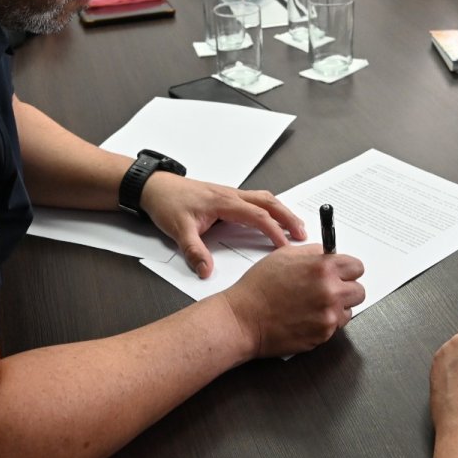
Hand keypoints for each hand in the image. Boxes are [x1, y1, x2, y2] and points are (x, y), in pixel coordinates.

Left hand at [141, 172, 306, 277]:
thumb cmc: (168, 203)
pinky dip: (270, 208)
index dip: (274, 231)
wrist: (155, 187)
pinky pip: (256, 199)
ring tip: (295, 226)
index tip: (286, 247)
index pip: (257, 217)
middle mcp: (231, 195)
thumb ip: (194, 251)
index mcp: (224, 202)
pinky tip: (272, 217)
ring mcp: (230, 194)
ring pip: (265, 198)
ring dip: (282, 211)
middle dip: (288, 218)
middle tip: (303, 234)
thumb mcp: (178, 230)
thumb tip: (206, 270)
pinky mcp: (226, 196)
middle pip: (269, 203)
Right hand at [222, 244, 365, 357]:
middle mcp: (330, 292)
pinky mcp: (323, 335)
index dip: (347, 269)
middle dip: (346, 289)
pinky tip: (305, 317)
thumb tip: (328, 254)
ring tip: (313, 305)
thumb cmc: (258, 287)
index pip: (357, 267)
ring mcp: (328, 316)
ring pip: (348, 310)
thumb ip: (312, 253)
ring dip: (337, 307)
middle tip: (329, 290)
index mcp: (323, 268)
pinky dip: (324, 323)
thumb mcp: (284, 255)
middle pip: (359, 290)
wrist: (243, 319)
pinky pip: (334, 327)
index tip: (341, 272)